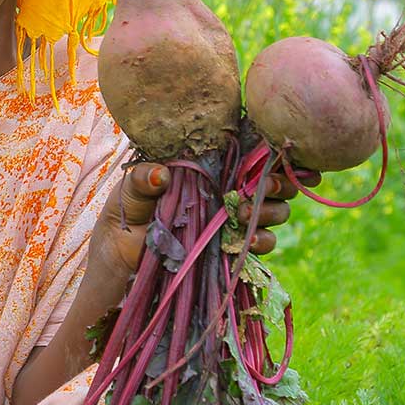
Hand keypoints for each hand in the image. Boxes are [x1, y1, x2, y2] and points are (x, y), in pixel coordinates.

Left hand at [88, 161, 320, 278]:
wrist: (121, 253)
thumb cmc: (126, 210)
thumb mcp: (130, 190)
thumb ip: (143, 179)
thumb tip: (161, 175)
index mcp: (208, 167)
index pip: (248, 153)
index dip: (270, 152)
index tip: (283, 153)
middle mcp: (226, 189)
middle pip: (270, 180)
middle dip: (279, 181)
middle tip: (270, 185)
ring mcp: (232, 218)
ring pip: (273, 210)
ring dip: (272, 210)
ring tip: (253, 213)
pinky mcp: (232, 245)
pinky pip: (260, 241)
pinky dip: (261, 239)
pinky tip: (248, 239)